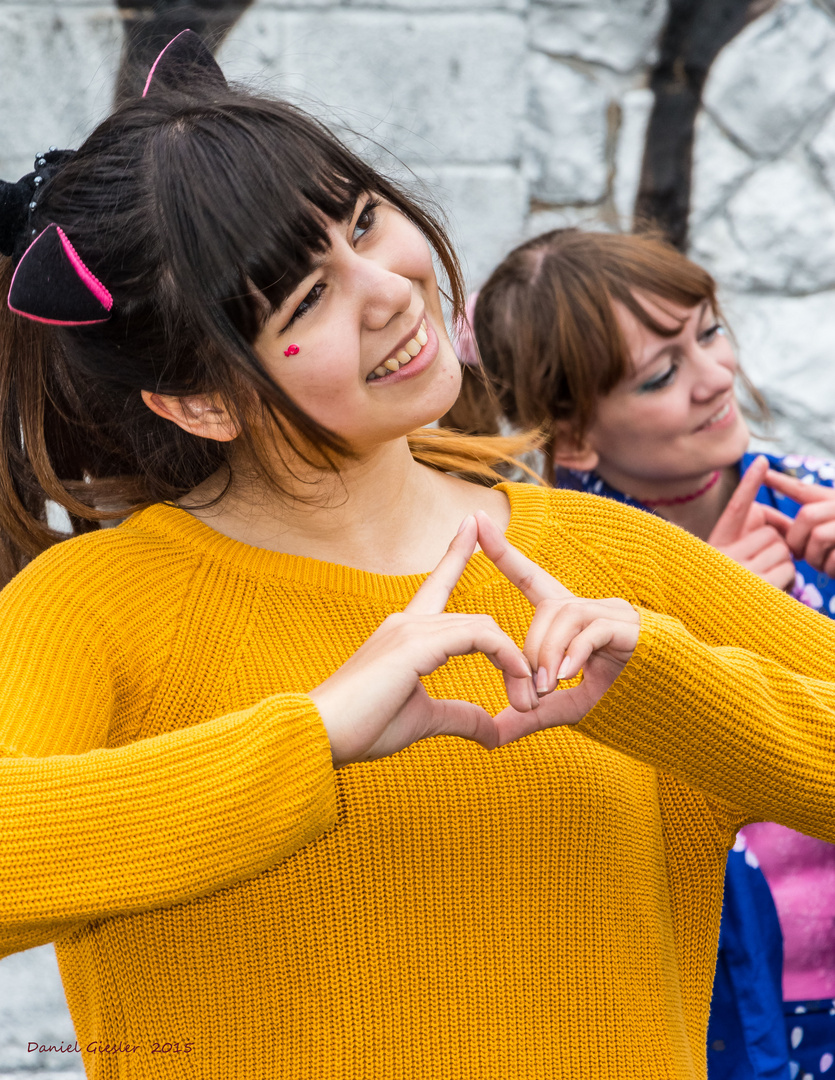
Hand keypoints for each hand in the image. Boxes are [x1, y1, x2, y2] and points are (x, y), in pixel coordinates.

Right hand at [308, 516, 535, 767]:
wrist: (321, 734)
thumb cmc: (362, 727)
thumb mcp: (422, 720)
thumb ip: (459, 717)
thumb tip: (492, 732)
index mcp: (404, 634)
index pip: (438, 585)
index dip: (456, 554)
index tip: (472, 525)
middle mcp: (407, 623)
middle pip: (477, 621)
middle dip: (511, 655)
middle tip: (532, 699)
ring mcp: (410, 629)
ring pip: (482, 627)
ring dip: (513, 663)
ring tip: (528, 701)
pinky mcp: (415, 644)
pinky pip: (477, 635)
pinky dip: (504, 655)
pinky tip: (517, 678)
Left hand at [473, 511, 640, 746]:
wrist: (680, 710)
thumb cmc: (626, 701)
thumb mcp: (569, 707)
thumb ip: (532, 714)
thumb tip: (491, 735)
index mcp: (572, 619)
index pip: (531, 578)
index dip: (504, 551)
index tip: (477, 520)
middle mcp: (592, 608)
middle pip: (547, 609)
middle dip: (531, 649)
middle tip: (530, 692)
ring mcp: (614, 614)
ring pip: (567, 615)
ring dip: (549, 653)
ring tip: (546, 688)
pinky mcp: (633, 629)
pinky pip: (594, 630)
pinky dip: (575, 652)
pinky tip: (565, 676)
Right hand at [707, 456, 794, 589]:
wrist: (708, 625)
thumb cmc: (720, 589)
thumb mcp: (723, 560)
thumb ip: (743, 535)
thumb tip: (765, 513)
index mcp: (716, 543)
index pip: (737, 507)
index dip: (750, 483)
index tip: (762, 460)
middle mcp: (726, 555)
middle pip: (770, 534)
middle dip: (774, 546)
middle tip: (759, 565)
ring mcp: (743, 571)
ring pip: (782, 551)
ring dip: (781, 563)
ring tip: (761, 580)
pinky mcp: (760, 587)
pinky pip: (788, 569)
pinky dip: (787, 579)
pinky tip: (769, 591)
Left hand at [764, 467, 834, 575]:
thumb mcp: (827, 520)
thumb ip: (807, 521)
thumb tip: (767, 521)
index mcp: (834, 501)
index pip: (804, 489)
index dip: (782, 482)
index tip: (763, 475)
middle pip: (807, 515)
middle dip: (795, 538)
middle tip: (796, 554)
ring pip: (819, 537)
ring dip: (814, 557)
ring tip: (822, 563)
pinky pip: (833, 559)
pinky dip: (830, 569)